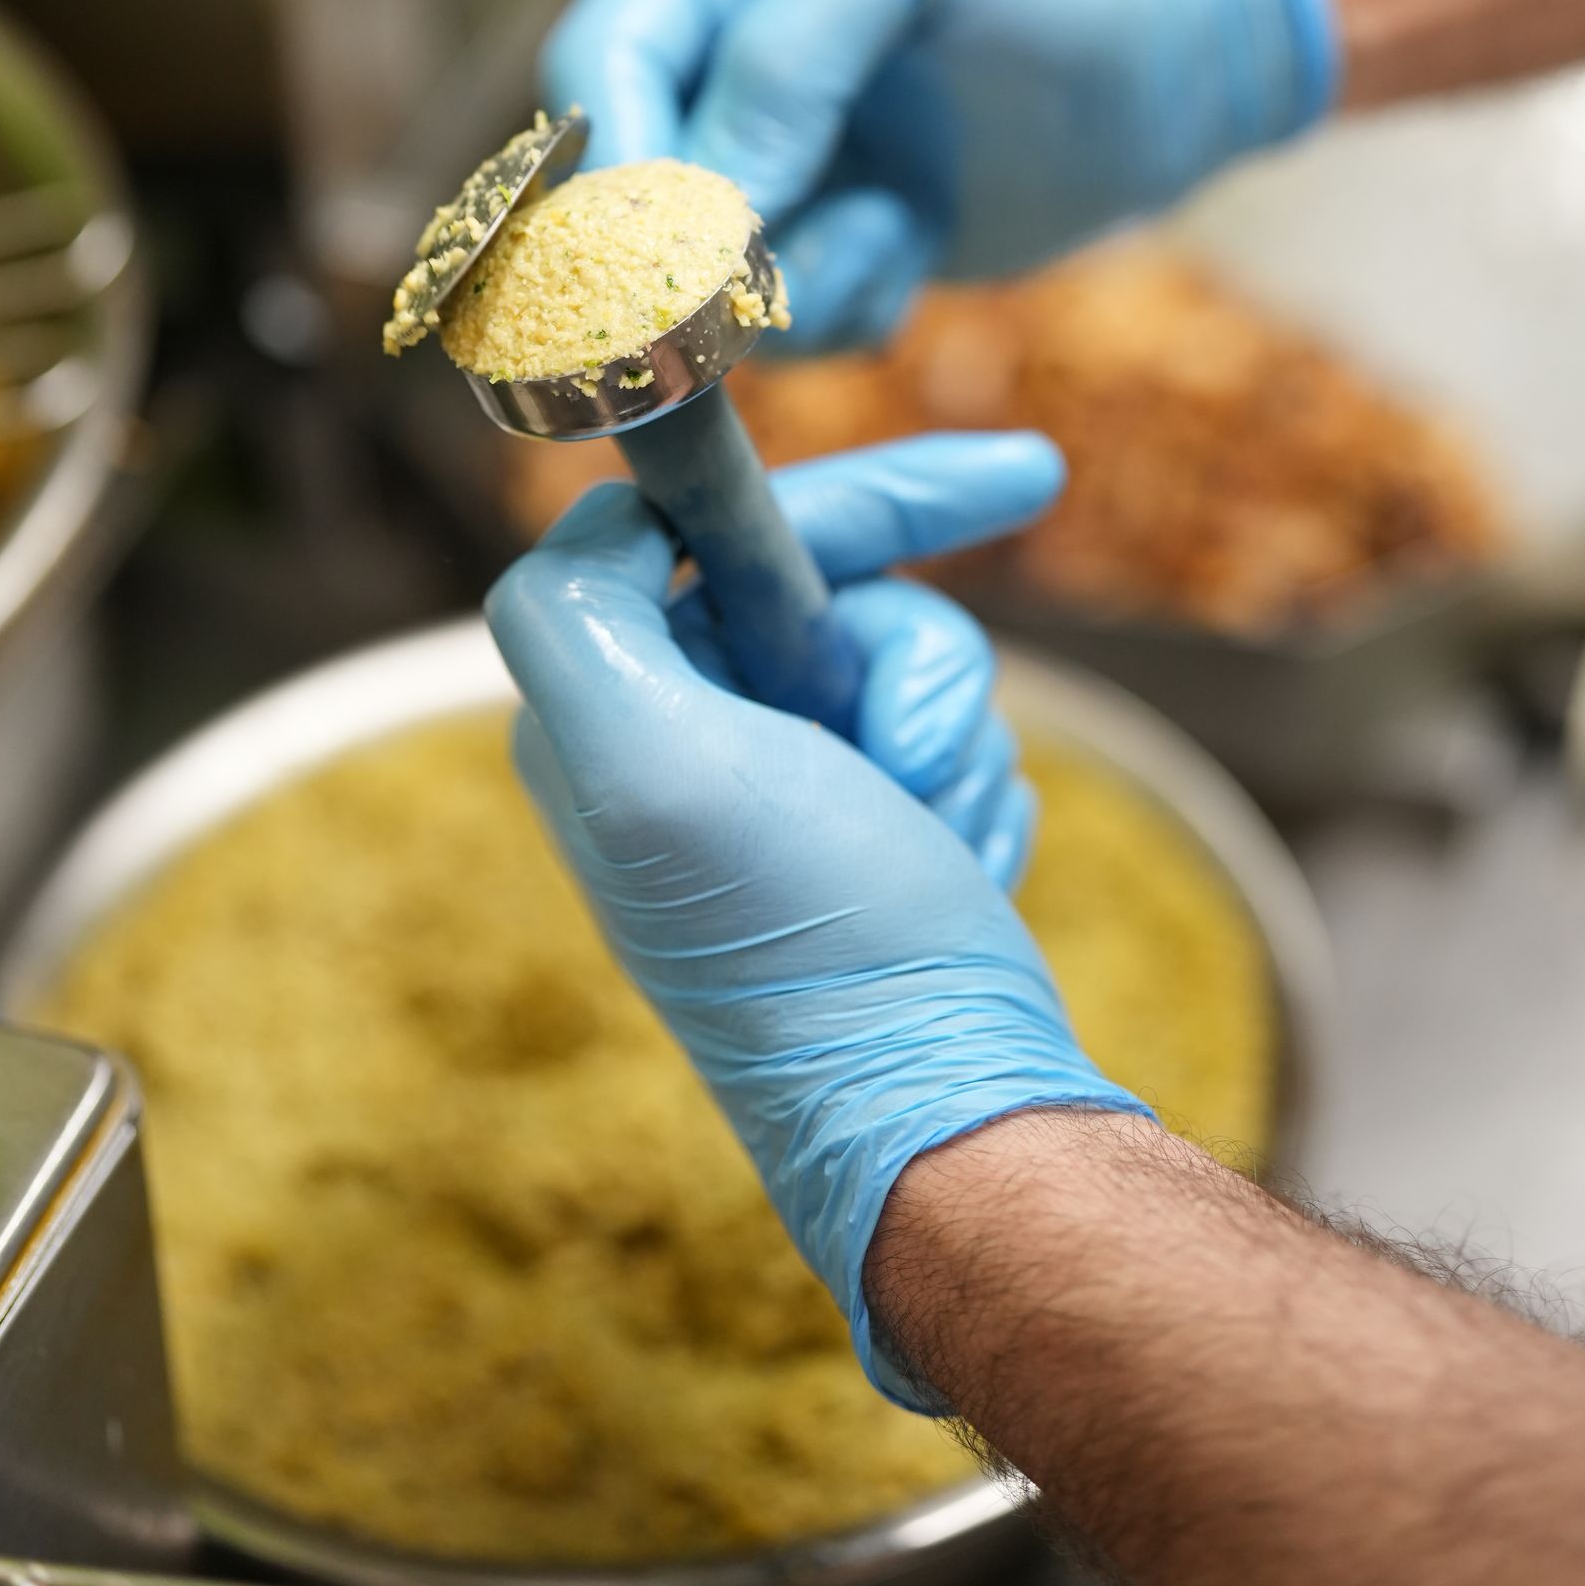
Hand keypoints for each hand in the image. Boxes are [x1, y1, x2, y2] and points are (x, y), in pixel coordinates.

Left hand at [486, 432, 1146, 1403]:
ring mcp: (775, 782)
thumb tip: (608, 514)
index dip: (856, 496)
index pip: (718, 526)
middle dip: (916, 663)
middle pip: (832, 590)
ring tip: (935, 830)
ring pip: (906, 659)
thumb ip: (576, 615)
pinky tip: (960, 866)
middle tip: (935, 747)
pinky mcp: (859, 826)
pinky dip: (975, 792)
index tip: (1007, 480)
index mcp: (606, 704)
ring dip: (951, 737)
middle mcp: (675, 735)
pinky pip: (947, 736)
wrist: (943, 1105)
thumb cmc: (810, 938)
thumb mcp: (651, 764)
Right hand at [544, 0, 1335, 347]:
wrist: (1195, 41)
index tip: (673, 251)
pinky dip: (850, 302)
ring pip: (697, 284)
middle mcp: (712, 64)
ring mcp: (773, 166)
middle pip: (621, 198)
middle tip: (768, 283)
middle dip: (697, 253)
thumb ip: (784, 51)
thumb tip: (689, 205)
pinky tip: (918, 239)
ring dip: (793, 281)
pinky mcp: (834, 246)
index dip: (615, 167)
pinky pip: (787, 327)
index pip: (594, 71)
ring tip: (898, 217)